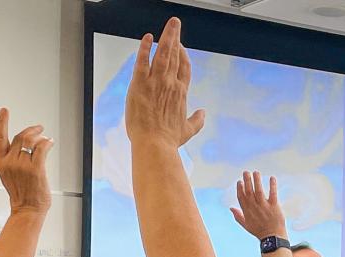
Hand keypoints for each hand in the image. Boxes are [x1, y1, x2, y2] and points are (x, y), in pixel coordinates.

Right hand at [0, 108, 53, 214]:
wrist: (27, 209)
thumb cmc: (22, 195)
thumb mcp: (10, 176)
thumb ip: (14, 161)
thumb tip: (29, 147)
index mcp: (1, 163)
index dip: (1, 122)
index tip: (4, 111)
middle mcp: (10, 162)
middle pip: (20, 137)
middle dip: (31, 130)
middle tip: (39, 128)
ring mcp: (22, 166)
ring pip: (32, 141)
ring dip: (41, 136)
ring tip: (46, 138)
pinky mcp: (36, 169)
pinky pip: (42, 148)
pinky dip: (47, 143)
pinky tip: (50, 143)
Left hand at [125, 18, 204, 147]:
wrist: (155, 144)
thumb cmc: (169, 140)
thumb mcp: (188, 130)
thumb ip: (197, 120)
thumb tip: (204, 113)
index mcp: (181, 93)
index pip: (184, 68)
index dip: (184, 55)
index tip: (181, 46)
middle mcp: (171, 84)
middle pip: (176, 55)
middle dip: (176, 37)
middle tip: (175, 24)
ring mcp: (156, 82)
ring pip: (163, 54)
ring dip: (167, 37)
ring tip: (170, 24)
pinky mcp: (140, 84)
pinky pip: (143, 61)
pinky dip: (145, 48)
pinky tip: (147, 37)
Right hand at [231, 171, 287, 239]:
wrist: (272, 238)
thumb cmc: (259, 232)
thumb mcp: (246, 225)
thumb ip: (238, 216)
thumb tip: (231, 208)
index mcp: (247, 211)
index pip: (241, 196)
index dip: (240, 188)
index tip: (240, 181)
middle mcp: (254, 207)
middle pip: (249, 191)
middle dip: (247, 180)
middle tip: (246, 172)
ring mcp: (264, 206)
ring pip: (259, 190)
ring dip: (257, 180)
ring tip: (256, 172)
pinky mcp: (274, 206)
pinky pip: (273, 193)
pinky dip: (272, 185)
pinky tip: (272, 177)